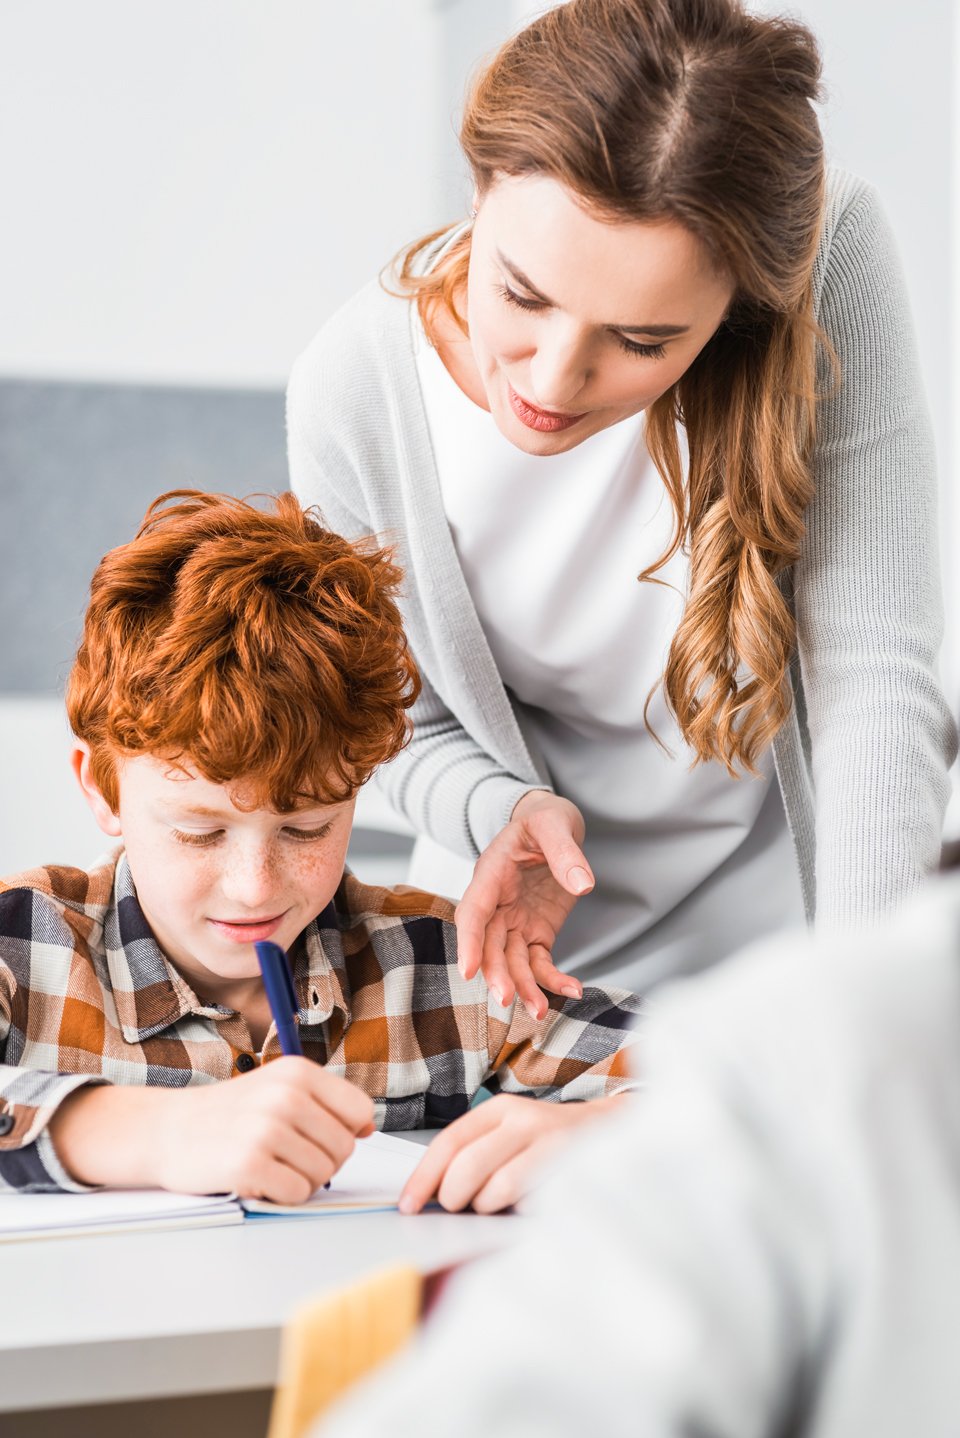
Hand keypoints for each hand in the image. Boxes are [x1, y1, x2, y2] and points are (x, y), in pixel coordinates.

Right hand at [50, 1058, 374, 1203]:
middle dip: (322, 1161)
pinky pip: (298, 1194)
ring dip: (301, 1179)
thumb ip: (323, 1103)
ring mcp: (267, 1130)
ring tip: (270, 1164)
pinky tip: (258, 1179)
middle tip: (286, 1155)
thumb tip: (366, 1128)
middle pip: (344, 1148)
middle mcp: (286, 1096)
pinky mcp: (249, 1165)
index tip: (319, 1137)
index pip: (360, 1112)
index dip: (347, 1132)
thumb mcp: (277, 1088)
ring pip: (324, 1174)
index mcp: (298, 1072)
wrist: (168, 1131)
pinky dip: (283, 1195)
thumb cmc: (229, 1115)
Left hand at [397, 1094, 600, 1215]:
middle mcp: (522, 1118)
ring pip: (495, 1189)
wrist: (614, 1131)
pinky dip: (520, 1213)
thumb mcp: (509, 1133)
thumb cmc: (551, 1141)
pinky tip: (527, 1205)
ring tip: (501, 1203)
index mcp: (499, 1109)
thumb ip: (474, 1154)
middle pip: (466, 1167)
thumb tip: (430, 1193)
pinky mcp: (570, 1167)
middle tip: (459, 1207)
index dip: (423, 1177)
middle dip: (453, 1198)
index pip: (448, 1141)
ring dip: (490, 1208)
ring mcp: (549, 1141)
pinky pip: (529, 1203)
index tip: (409, 1204)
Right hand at [455, 791, 592, 1019]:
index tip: (468, 971)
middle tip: (507, 1000)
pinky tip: (571, 991)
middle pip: (489, 945)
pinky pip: (539, 961)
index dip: (468, 942)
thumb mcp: (554, 823)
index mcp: (492, 875)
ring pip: (512, 961)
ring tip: (539, 1012)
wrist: (550, 824)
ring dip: (523, 986)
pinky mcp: (536, 931)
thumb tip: (583, 884)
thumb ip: (566, 852)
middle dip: (496, 974)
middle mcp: (497, 904)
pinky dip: (552, 979)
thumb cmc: (544, 819)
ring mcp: (515, 921)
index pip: (473, 912)